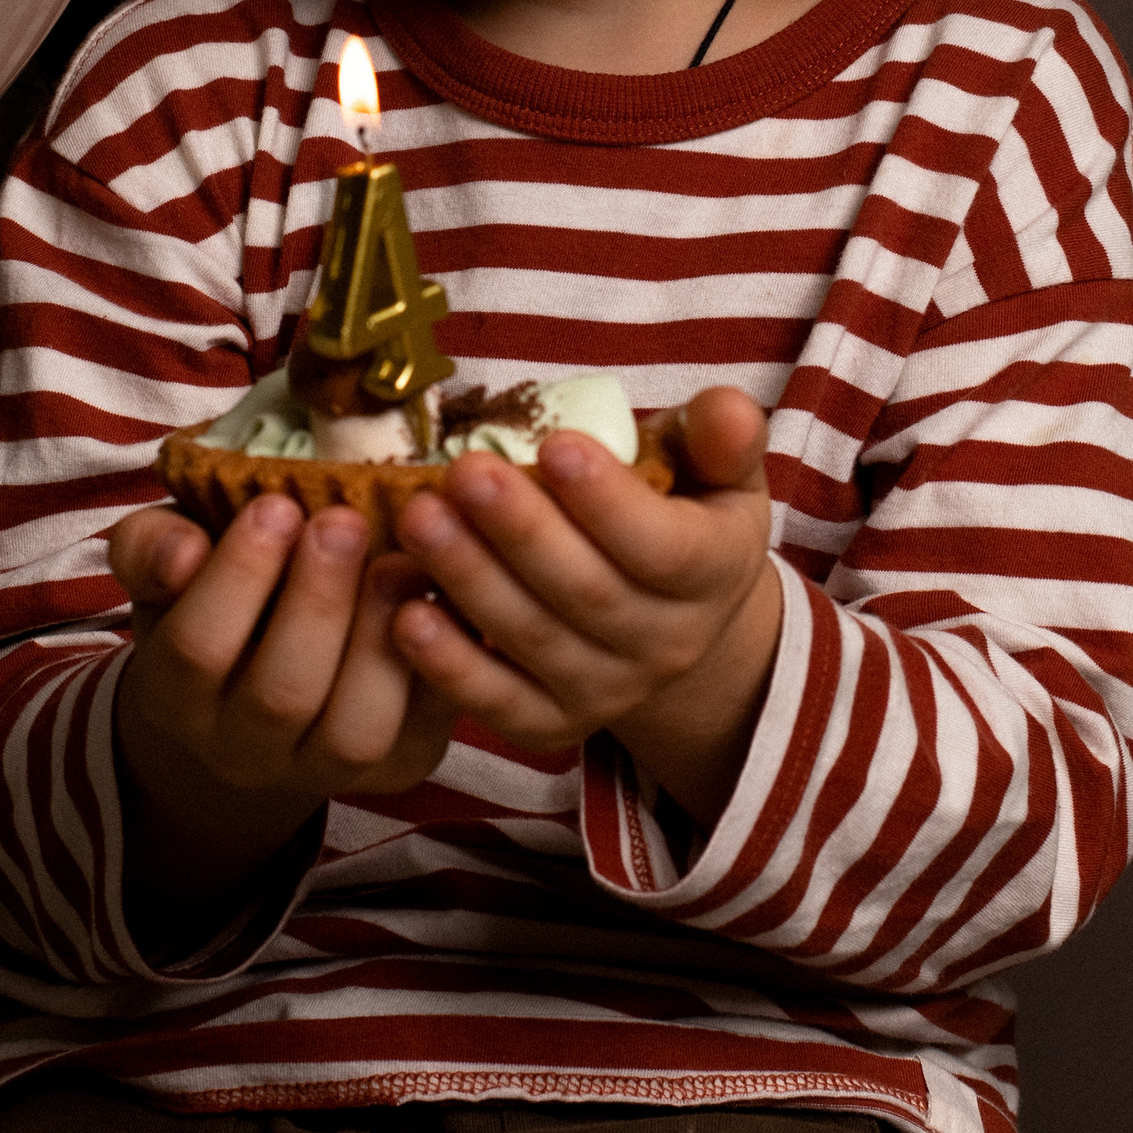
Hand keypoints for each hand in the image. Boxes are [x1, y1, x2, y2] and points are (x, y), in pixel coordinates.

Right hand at [106, 496, 457, 941]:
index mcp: (176, 695)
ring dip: (379, 641)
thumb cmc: (215, 597)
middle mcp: (242, 751)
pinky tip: (441, 594)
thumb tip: (181, 552)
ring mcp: (324, 770)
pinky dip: (440, 664)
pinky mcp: (397, 767)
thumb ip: (153, 548)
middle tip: (345, 522)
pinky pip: (424, 732)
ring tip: (400, 562)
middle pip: (281, 695)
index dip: (238, 577)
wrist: (261, 682)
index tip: (276, 503)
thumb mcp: (168, 568)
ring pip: (354, 732)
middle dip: (317, 602)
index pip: (198, 648)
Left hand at [389, 386, 783, 830]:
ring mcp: (608, 692)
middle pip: (589, 595)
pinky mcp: (553, 722)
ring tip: (419, 518)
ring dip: (470, 582)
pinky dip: (449, 667)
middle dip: (520, 533)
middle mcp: (667, 645)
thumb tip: (730, 410)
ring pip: (534, 642)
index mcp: (714, 572)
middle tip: (462, 472)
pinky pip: (499, 703)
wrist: (674, 613)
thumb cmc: (682, 508)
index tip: (554, 443)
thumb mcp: (716, 466)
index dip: (610, 502)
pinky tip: (403, 615)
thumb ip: (721, 436)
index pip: (665, 548)